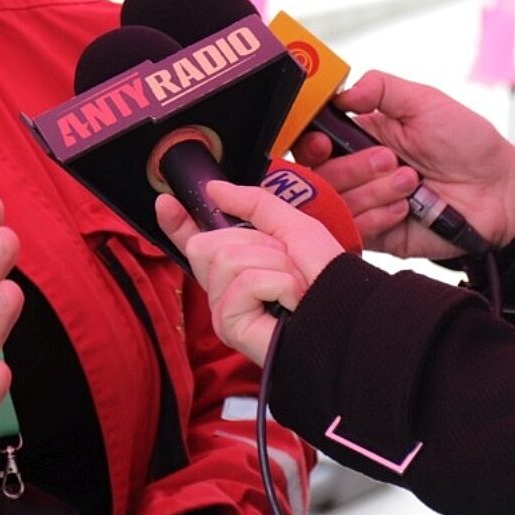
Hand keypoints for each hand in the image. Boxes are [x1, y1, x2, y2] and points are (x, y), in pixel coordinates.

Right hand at [158, 181, 343, 364]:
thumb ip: (252, 203)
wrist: (348, 312)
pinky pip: (242, 282)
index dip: (177, 222)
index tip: (165, 201)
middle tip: (284, 264)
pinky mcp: (229, 326)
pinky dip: (277, 283)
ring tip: (292, 285)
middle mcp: (224, 286)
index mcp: (237, 262)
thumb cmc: (327, 277)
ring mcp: (224, 307)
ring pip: (226, 258)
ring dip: (273, 263)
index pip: (195, 240)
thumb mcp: (291, 225)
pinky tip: (289, 302)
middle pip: (206, 243)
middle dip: (255, 243)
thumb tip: (212, 189)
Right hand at [290, 70, 514, 259]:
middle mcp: (355, 172)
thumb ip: (380, 88)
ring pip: (336, 203)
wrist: (500, 191)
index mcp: (359, 137)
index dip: (309, 143)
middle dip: (353, 168)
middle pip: (318, 175)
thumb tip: (341, 92)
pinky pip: (354, 231)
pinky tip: (406, 209)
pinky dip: (378, 218)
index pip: (311, 142)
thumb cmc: (467, 143)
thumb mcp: (425, 102)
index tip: (324, 141)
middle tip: (390, 160)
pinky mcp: (376, 235)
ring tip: (412, 184)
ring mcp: (364, 204)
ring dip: (374, 192)